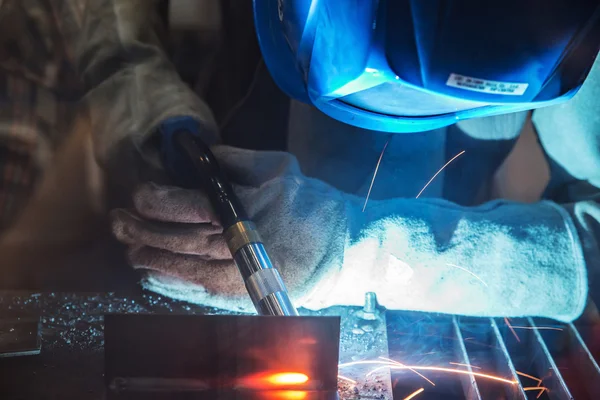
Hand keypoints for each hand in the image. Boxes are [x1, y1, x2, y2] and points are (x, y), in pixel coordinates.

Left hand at [111, 146, 348, 311]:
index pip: (187, 205)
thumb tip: (200, 155)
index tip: (138, 196)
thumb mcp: (277, 167)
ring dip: (151, 259)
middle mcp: (233, 243)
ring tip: (129, 251)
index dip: (157, 202)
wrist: (343, 246)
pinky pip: (200, 291)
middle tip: (117, 224)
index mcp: (240, 207)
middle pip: (178, 240)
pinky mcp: (243, 292)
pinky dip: (173, 285)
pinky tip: (154, 277)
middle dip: (142, 232)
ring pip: (184, 268)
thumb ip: (236, 160)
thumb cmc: (310, 202)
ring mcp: (237, 272)